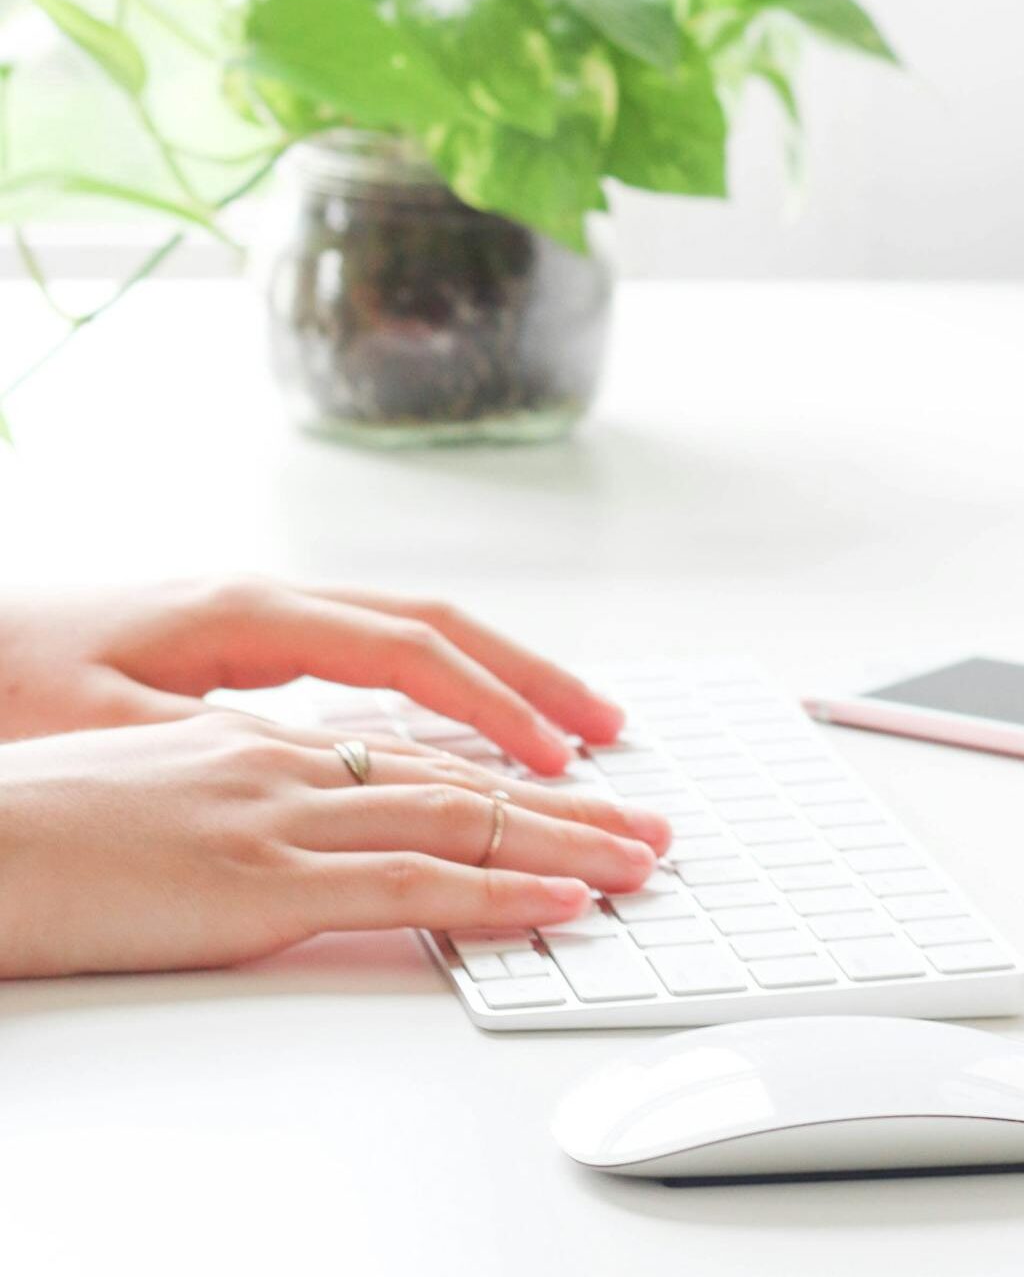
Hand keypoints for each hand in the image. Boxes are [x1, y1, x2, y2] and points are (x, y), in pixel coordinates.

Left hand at [0, 577, 622, 774]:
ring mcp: (269, 618)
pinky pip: (382, 656)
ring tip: (572, 725)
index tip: (557, 757)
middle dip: (533, 676)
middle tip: (609, 730)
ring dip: (502, 676)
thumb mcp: (94, 725)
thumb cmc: (3, 681)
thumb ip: (211, 747)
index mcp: (249, 615)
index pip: (409, 650)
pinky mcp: (255, 644)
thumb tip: (315, 774)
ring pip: (418, 633)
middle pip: (440, 625)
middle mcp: (275, 603)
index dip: (493, 704)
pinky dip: (447, 686)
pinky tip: (470, 725)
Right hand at [0, 712, 670, 977]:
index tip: (577, 790)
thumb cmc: (37, 824)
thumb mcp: (162, 793)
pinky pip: (409, 879)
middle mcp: (292, 762)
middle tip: (650, 822)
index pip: (421, 753)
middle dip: (569, 801)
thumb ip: (247, 800)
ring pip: (459, 816)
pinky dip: (497, 889)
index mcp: (268, 741)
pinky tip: (561, 897)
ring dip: (564, 839)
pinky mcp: (261, 878)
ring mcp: (283, 814)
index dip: (509, 773)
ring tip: (640, 860)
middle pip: (463, 775)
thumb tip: (310, 830)